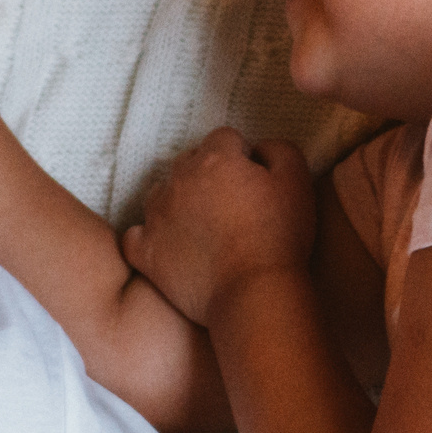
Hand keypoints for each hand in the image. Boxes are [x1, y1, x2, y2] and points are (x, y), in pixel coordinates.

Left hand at [122, 131, 318, 325]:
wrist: (254, 293)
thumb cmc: (279, 238)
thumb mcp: (296, 180)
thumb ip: (278, 150)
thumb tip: (258, 148)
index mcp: (215, 159)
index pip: (224, 139)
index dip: (242, 157)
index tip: (254, 182)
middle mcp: (179, 180)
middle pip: (190, 162)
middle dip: (209, 176)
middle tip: (233, 207)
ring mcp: (157, 216)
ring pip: (160, 194)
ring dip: (178, 203)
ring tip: (204, 228)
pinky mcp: (147, 251)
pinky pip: (135, 235)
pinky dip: (149, 238)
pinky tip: (168, 246)